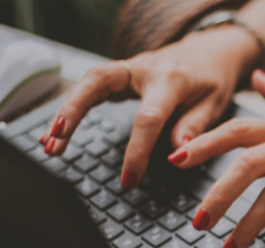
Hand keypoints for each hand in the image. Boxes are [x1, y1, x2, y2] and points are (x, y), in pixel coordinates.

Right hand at [40, 25, 260, 187]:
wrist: (212, 50)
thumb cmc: (214, 78)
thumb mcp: (215, 103)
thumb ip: (195, 127)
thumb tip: (178, 155)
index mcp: (172, 79)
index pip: (148, 117)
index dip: (137, 150)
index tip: (129, 179)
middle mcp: (144, 69)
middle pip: (99, 82)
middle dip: (74, 111)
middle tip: (56, 141)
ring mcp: (129, 69)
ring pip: (88, 82)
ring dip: (65, 111)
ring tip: (48, 143)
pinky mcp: (121, 74)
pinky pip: (91, 88)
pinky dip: (72, 108)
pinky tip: (57, 131)